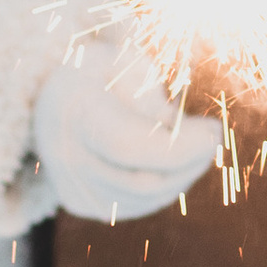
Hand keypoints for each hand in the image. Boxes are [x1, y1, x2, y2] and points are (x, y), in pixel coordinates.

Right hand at [35, 36, 222, 223]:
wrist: (52, 97)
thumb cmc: (99, 72)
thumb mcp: (124, 61)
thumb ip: (151, 92)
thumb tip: (177, 129)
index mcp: (72, 110)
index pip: (129, 144)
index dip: (180, 146)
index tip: (215, 131)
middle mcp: (64, 155)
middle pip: (144, 181)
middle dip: (191, 162)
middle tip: (213, 137)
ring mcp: (71, 185)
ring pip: (146, 199)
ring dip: (182, 174)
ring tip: (191, 142)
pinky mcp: (80, 202)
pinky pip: (137, 204)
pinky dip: (165, 185)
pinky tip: (169, 158)